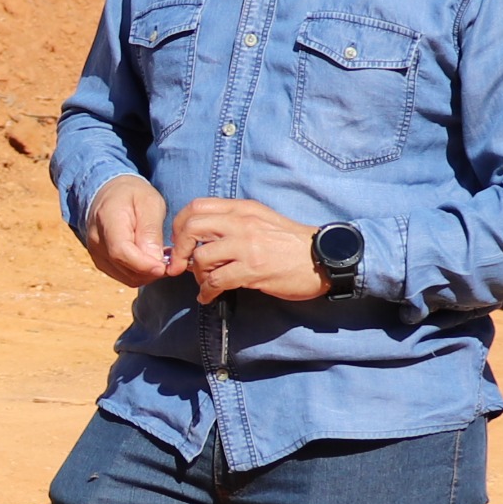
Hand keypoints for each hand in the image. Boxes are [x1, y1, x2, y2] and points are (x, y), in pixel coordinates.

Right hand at [81, 176, 173, 287]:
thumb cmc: (133, 194)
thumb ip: (151, 230)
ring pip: (126, 277)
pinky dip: (141, 273)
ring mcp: (96, 253)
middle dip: (152, 270)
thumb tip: (155, 260)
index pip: (120, 251)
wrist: (110, 194)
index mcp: (107, 219)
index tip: (164, 266)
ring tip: (163, 257)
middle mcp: (96, 240)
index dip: (144, 264)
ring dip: (148, 273)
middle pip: (125, 268)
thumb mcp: (150, 203)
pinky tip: (151, 259)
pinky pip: (124, 276)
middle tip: (173, 259)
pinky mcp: (102, 262)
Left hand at [167, 197, 329, 302]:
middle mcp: (241, 223)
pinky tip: (209, 297)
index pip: (196, 206)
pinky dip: (207, 292)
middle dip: (179, 249)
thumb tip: (201, 239)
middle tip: (180, 266)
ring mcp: (247, 246)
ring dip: (197, 275)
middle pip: (191, 227)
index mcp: (242, 209)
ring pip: (201, 257)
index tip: (179, 243)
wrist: (323, 258)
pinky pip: (216, 281)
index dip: (179, 225)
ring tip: (205, 283)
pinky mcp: (252, 270)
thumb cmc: (291, 243)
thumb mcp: (262, 221)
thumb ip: (233, 224)